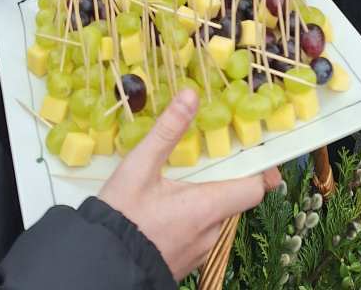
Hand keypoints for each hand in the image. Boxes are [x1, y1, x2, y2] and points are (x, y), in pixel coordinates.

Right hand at [99, 88, 280, 279]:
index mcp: (207, 207)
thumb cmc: (120, 217)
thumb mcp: (140, 166)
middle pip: (233, 198)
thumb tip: (191, 95)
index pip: (254, 188)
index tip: (258, 151)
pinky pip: (199, 233)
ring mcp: (199, 251)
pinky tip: (167, 208)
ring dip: (205, 198)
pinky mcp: (185, 261)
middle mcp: (210, 233)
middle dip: (222, 177)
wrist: (100, 265)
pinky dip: (191, 217)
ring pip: (215, 216)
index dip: (260, 169)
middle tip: (204, 158)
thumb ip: (168, 130)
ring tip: (179, 182)